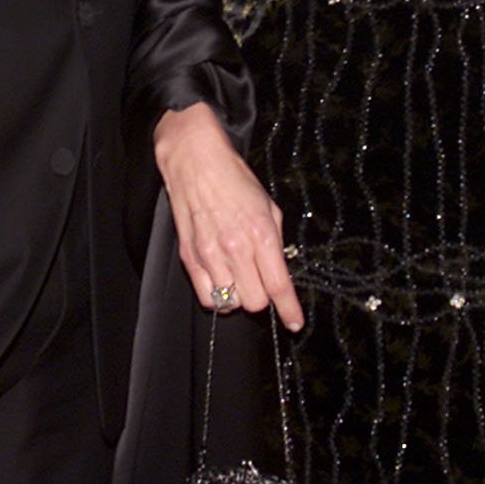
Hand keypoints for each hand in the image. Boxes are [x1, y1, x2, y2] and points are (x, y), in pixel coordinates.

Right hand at [154, 102, 304, 330]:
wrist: (196, 162)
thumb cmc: (234, 179)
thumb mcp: (269, 206)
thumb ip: (276, 242)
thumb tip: (279, 270)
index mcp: (260, 234)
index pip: (279, 286)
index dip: (289, 310)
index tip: (294, 322)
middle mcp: (235, 247)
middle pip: (255, 302)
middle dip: (263, 297)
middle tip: (262, 282)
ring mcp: (210, 254)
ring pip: (230, 303)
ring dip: (239, 296)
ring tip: (240, 278)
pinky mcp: (190, 257)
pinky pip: (206, 296)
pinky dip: (217, 296)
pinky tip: (222, 281)